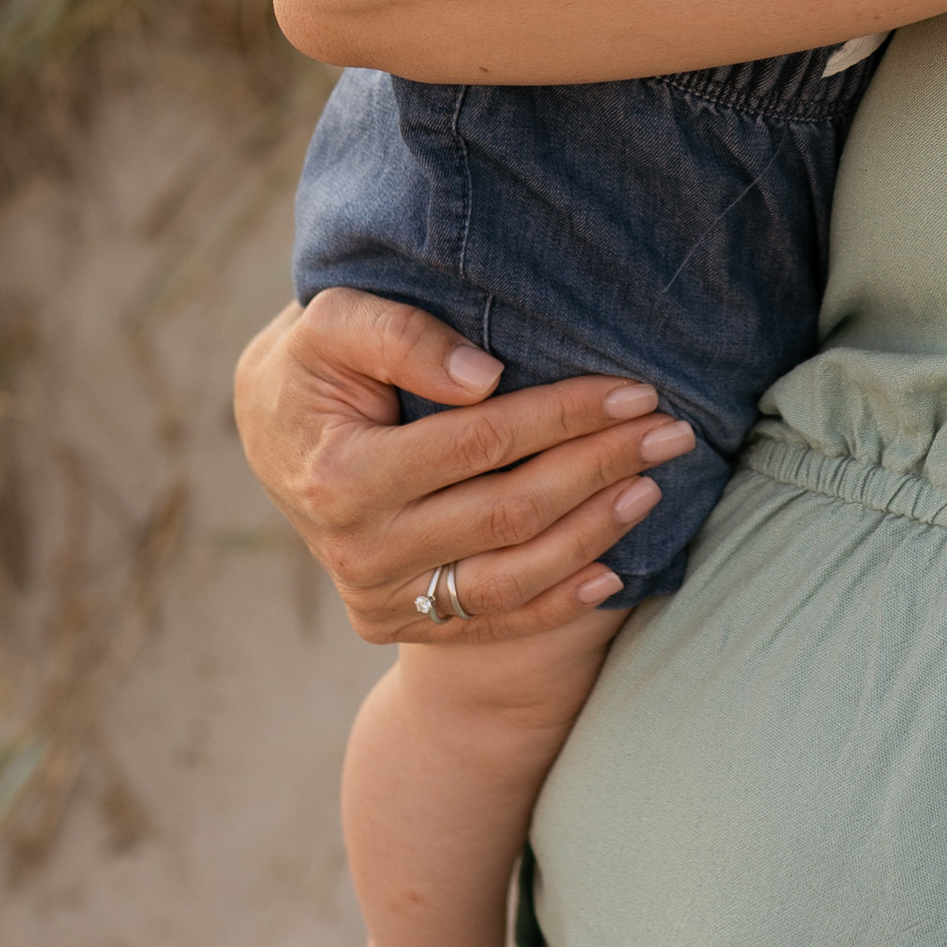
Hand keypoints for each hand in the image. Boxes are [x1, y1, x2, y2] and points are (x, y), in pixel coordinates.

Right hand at [231, 292, 695, 644]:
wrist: (274, 438)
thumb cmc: (315, 364)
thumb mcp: (332, 323)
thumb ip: (400, 337)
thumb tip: (485, 376)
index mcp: (341, 475)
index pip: (482, 443)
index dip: (565, 416)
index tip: (634, 391)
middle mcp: (358, 550)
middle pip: (509, 512)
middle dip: (600, 468)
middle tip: (671, 433)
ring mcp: (377, 597)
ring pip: (510, 579)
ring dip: (593, 534)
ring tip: (651, 487)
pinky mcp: (395, 622)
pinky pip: (490, 623)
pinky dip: (556, 602)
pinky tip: (613, 571)